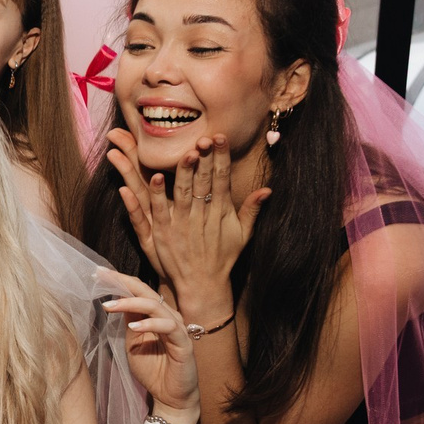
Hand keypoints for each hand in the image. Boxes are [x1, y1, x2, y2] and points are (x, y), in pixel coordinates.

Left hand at [103, 272, 199, 417]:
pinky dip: (150, 324)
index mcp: (155, 316)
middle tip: (101, 277)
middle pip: (146, 292)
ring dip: (131, 304)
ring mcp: (177, 329)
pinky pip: (168, 328)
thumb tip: (116, 301)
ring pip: (155, 306)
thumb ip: (129, 323)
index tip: (97, 274)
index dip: (119, 282)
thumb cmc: (153, 371)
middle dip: (122, 283)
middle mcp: (168, 317)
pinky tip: (134, 327)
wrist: (170, 398)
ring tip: (109, 306)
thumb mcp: (134, 344)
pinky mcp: (184, 343)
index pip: (137, 292)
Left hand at [106, 131, 268, 311]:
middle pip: (204, 182)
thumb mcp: (242, 235)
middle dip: (205, 159)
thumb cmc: (222, 259)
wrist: (204, 286)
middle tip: (204, 137)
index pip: (222, 179)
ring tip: (187, 152)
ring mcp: (182, 225)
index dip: (221, 158)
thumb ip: (252, 211)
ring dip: (184, 173)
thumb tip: (268, 189)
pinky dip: (157, 195)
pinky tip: (155, 177)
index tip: (220, 137)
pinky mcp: (164, 235)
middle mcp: (202, 216)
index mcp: (220, 212)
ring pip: (183, 193)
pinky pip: (159, 211)